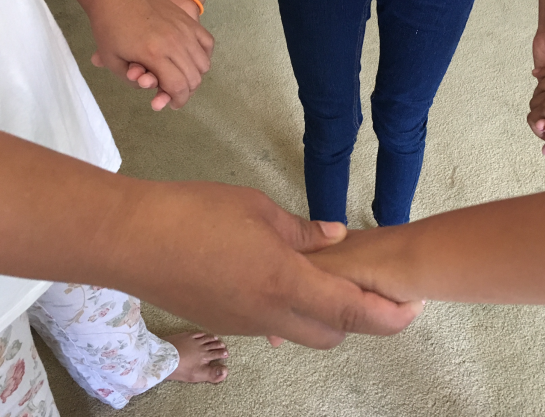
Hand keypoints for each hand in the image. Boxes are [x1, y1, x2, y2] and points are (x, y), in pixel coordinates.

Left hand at [87, 0, 212, 109]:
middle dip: (186, 92)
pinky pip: (207, 43)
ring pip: (203, 64)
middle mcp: (174, 42)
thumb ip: (133, 82)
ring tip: (182, 76)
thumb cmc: (109, 27)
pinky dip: (203, 55)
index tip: (171, 104)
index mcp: (153, 54)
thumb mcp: (113, 61)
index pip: (178, 86)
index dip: (177, 100)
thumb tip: (153, 88)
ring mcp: (183, 30)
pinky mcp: (188, 21)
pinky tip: (192, 58)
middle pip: (193, 78)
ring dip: (195, 75)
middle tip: (175, 93)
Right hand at [123, 183, 421, 348]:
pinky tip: (274, 277)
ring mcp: (246, 325)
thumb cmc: (196, 214)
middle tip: (360, 283)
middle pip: (333, 334)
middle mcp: (271, 315)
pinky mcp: (224, 323)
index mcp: (286, 283)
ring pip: (302, 333)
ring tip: (318, 276)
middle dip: (356, 317)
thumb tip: (335, 237)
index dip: (390, 316)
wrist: (131, 239)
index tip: (413, 307)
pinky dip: (288, 310)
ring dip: (321, 314)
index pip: (353, 312)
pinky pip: (271, 326)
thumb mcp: (258, 209)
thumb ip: (303, 231)